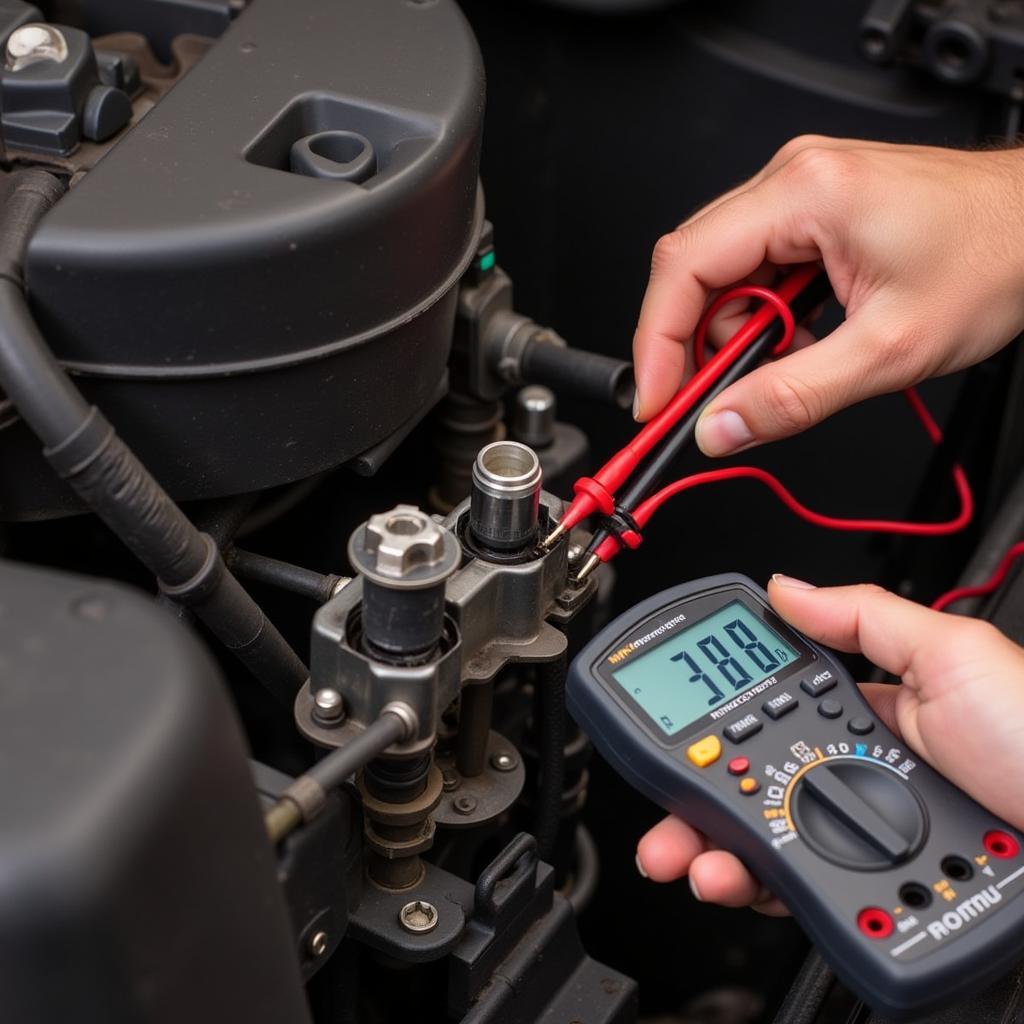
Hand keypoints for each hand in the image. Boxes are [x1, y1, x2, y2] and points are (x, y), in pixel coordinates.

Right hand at [631, 138, 1023, 455]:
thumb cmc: (997, 257)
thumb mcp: (889, 350)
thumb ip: (793, 396)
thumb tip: (720, 426)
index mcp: (804, 194)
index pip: (684, 267)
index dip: (657, 342)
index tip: (657, 400)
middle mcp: (793, 179)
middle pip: (695, 270)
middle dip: (698, 344)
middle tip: (717, 399)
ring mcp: (801, 190)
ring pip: (723, 274)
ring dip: (739, 333)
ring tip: (792, 362)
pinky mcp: (813, 210)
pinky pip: (755, 268)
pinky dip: (764, 317)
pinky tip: (802, 337)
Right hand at [635, 575, 1023, 913]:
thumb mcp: (956, 657)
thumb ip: (866, 616)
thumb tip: (784, 586)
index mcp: (874, 713)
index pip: (772, 711)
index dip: (717, 720)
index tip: (678, 726)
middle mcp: (860, 775)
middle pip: (754, 779)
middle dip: (693, 794)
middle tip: (665, 810)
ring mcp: (863, 837)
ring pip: (763, 840)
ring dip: (708, 847)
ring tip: (690, 855)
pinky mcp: (873, 893)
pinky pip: (797, 891)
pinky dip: (755, 888)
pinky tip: (738, 880)